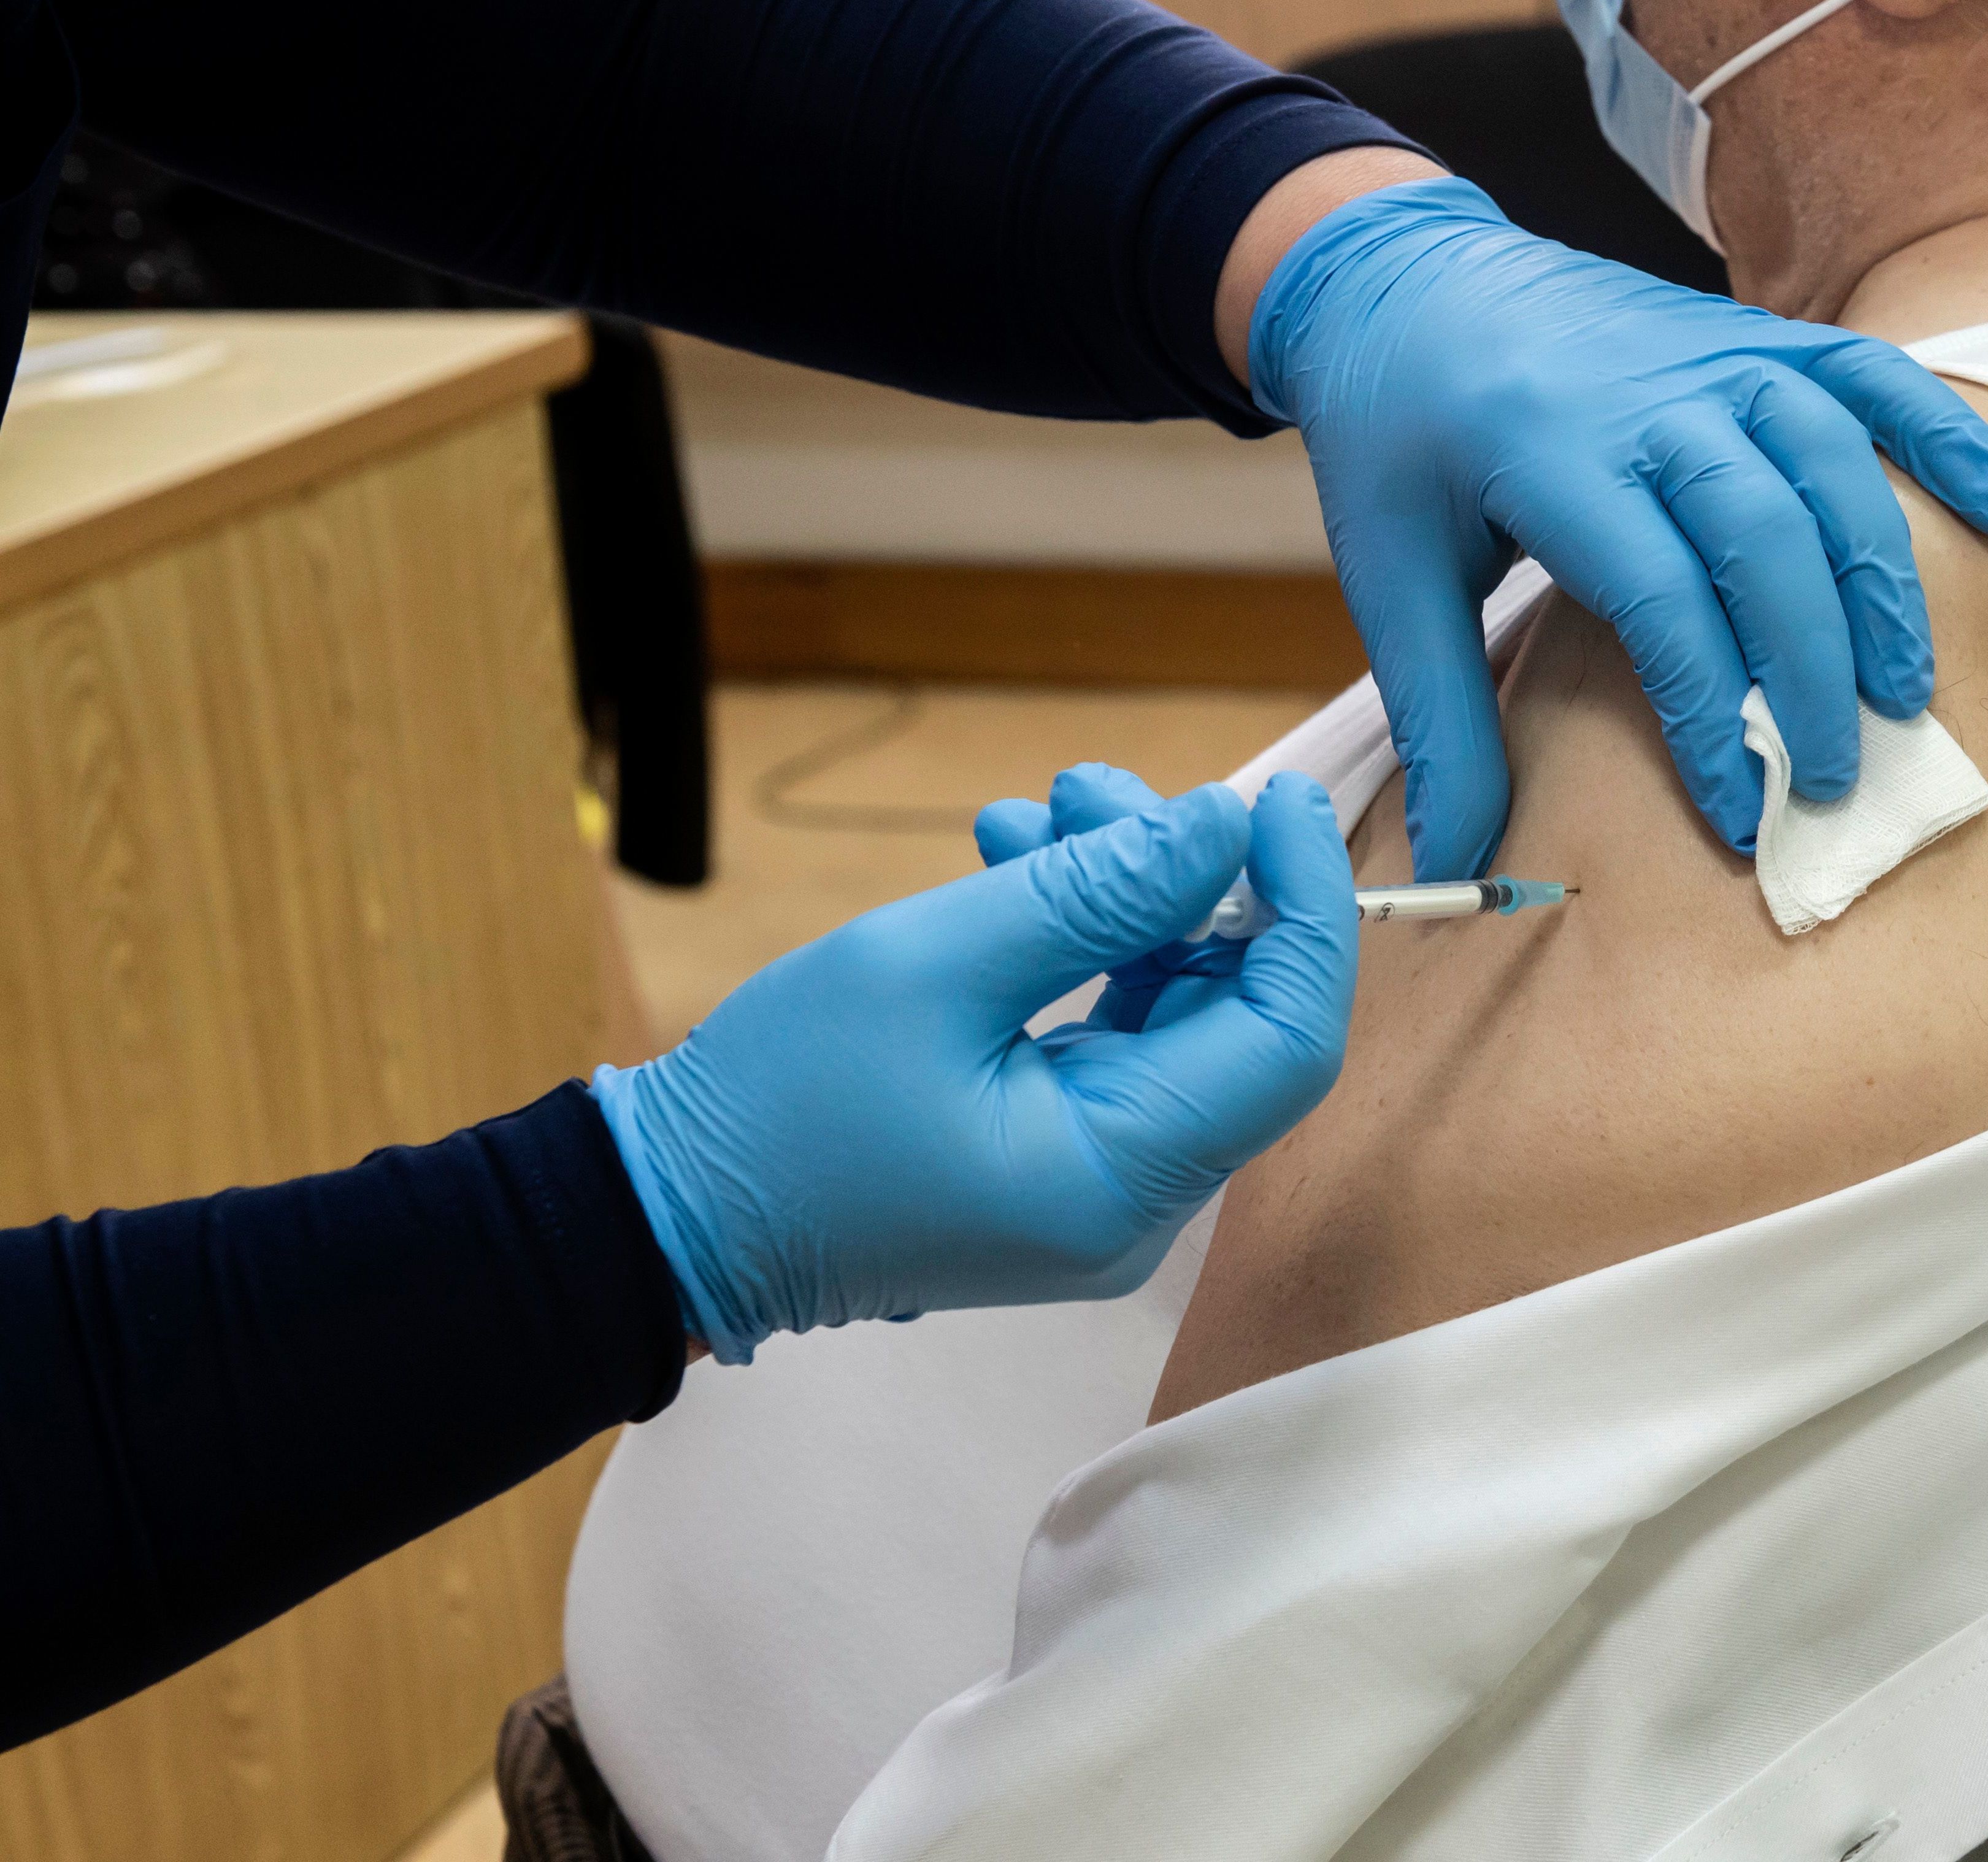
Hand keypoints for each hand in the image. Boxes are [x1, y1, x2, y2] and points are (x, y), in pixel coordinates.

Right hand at [589, 770, 1355, 1361]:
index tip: (1278, 803)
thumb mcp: (934, 963)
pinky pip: (1116, 1033)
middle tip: (1093, 789)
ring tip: (1037, 812)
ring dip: (1124, 899)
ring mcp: (1099, 1181)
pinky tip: (1017, 865)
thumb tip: (1224, 826)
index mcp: (1118, 1179)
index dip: (1304, 908)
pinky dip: (1086, 945)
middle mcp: (1134, 1199)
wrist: (671, 1210)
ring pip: (1174, 1011)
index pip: (1288, 1038)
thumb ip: (1096, 892)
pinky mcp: (1058, 1153)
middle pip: (1236, 1016)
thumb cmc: (781, 1102)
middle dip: (1186, 883)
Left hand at [1246, 175, 1987, 876]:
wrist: (1407, 278)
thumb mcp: (1387, 575)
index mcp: (1550, 454)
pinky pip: (1877, 379)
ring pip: (1835, 464)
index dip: (1709, 717)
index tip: (1739, 813)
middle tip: (1836, 780)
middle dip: (1811, 671)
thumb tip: (1456, 862)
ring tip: (1905, 693)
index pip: (1661, 601)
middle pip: (1766, 539)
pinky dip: (1952, 440)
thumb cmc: (1397, 438)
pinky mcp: (1757, 337)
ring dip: (1883, 582)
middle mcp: (1649, 396)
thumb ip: (1440, 718)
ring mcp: (1716, 355)